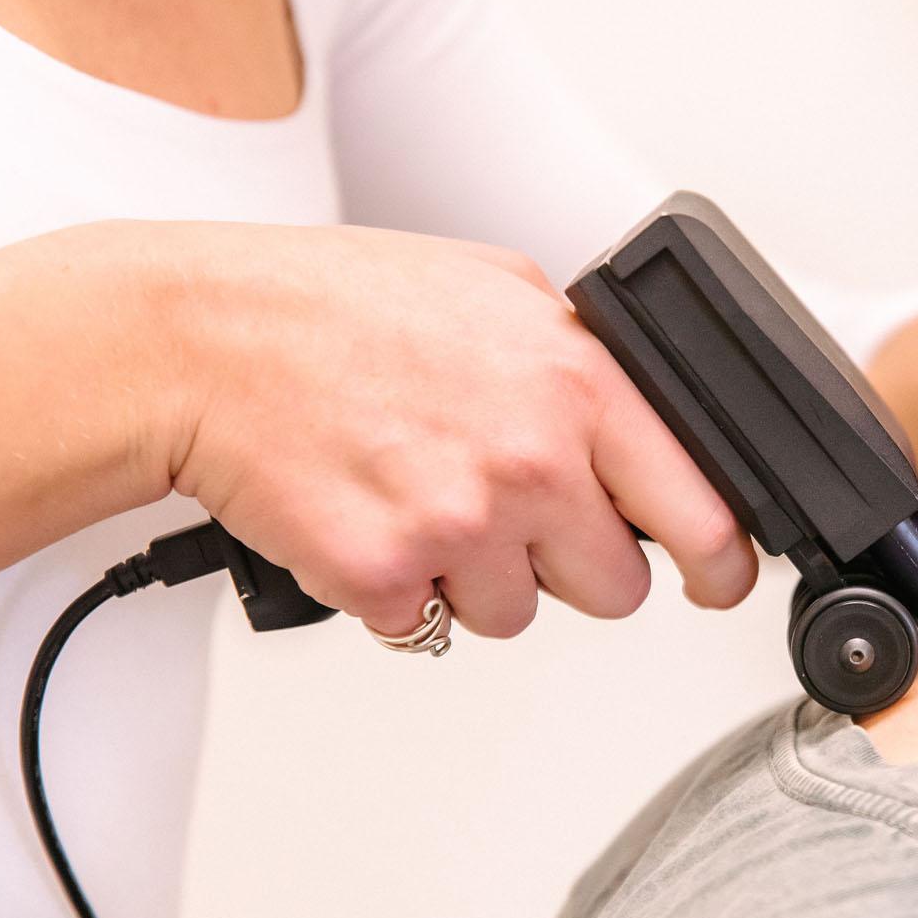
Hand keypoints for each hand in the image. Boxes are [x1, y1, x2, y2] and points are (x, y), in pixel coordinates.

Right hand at [166, 222, 756, 637]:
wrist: (199, 339)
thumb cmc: (333, 306)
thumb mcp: (495, 291)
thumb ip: (582, 365)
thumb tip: (648, 430)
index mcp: (576, 383)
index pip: (700, 512)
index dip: (718, 564)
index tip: (717, 581)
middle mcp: (531, 460)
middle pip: (615, 589)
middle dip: (570, 564)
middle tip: (507, 510)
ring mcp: (458, 525)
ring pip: (516, 616)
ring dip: (475, 577)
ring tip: (417, 493)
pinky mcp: (384, 577)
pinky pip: (426, 625)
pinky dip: (397, 590)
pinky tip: (367, 513)